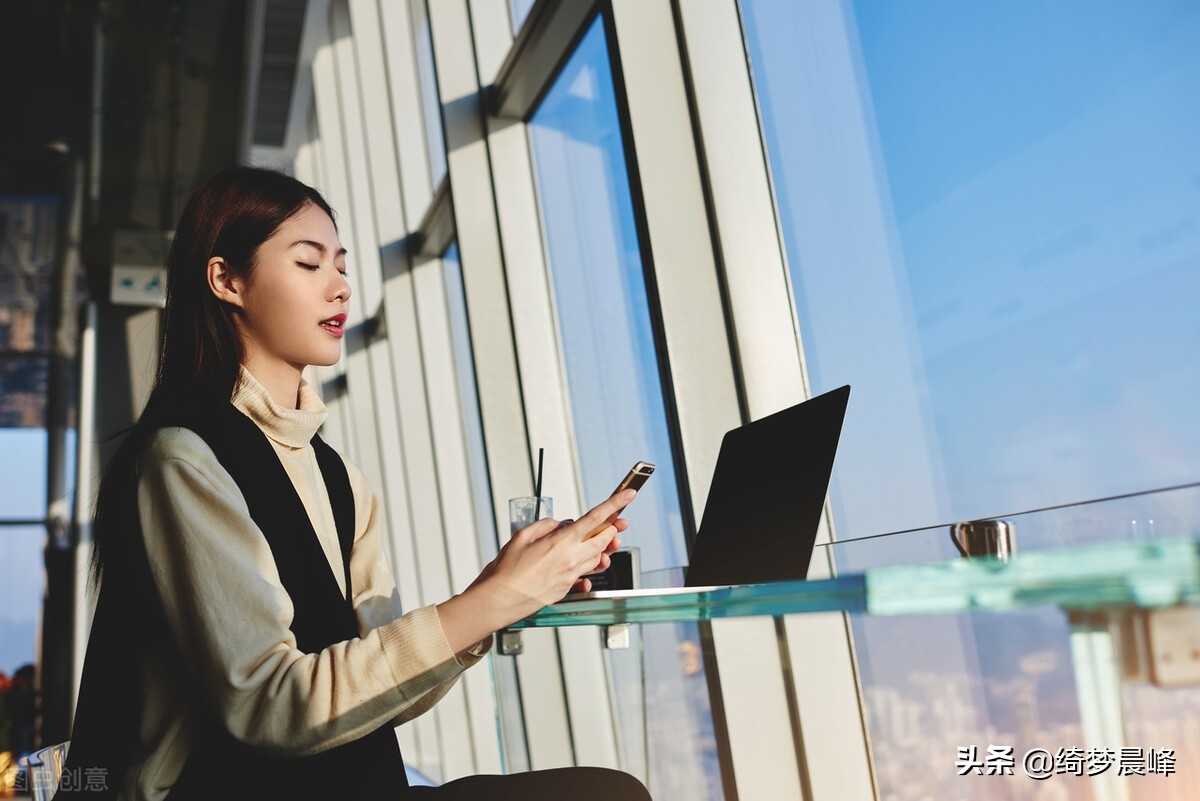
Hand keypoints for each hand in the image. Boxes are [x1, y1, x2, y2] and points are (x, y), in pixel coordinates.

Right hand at [437, 490, 635, 652]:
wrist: (499, 600)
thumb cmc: (506, 571)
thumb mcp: (522, 536)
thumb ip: (545, 526)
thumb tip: (560, 525)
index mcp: (561, 542)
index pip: (595, 519)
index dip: (614, 505)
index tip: (628, 496)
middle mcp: (570, 560)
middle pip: (603, 540)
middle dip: (612, 530)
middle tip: (617, 523)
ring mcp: (570, 576)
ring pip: (597, 559)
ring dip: (601, 548)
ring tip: (600, 542)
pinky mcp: (566, 589)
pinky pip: (585, 577)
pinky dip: (588, 569)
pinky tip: (583, 568)